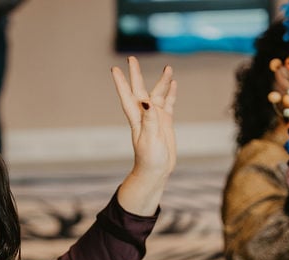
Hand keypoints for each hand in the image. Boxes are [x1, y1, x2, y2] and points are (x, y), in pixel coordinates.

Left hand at [111, 56, 176, 215]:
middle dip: (135, 75)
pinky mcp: (165, 123)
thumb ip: (150, 119)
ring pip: (158, 95)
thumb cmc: (150, 159)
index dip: (121, 83)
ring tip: (168, 68)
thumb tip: (147, 101)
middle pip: (139, 91)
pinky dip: (171, 94)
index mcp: (137, 119)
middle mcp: (145, 116)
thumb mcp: (150, 139)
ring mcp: (155, 119)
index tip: (115, 69)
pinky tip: (174, 84)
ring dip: (162, 82)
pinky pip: (168, 104)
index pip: (127, 97)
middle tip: (131, 58)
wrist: (156, 172)